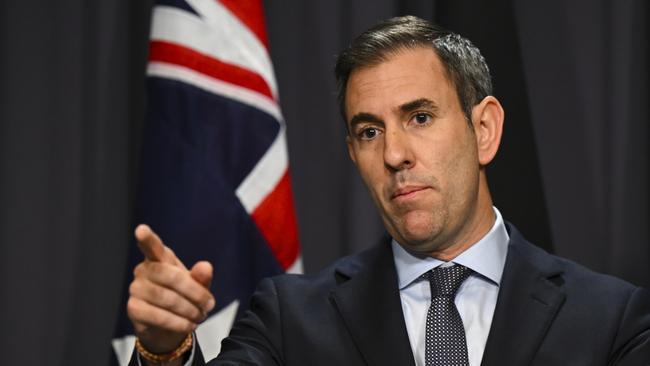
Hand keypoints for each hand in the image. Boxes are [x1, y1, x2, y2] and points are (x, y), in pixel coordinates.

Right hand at [127, 224, 214, 355]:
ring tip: (200, 316)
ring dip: (188, 310)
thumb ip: (202, 276)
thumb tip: (206, 266)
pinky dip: (178, 322)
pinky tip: (188, 325)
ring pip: (166, 298)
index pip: (152, 246)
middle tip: (209, 304)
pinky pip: (158, 315)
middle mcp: (144, 270)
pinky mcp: (133, 308)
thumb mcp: (197, 286)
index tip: (141, 230)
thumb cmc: (183, 298)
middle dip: (195, 292)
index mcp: (159, 258)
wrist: (169, 328)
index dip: (147, 238)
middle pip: (170, 276)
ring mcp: (136, 289)